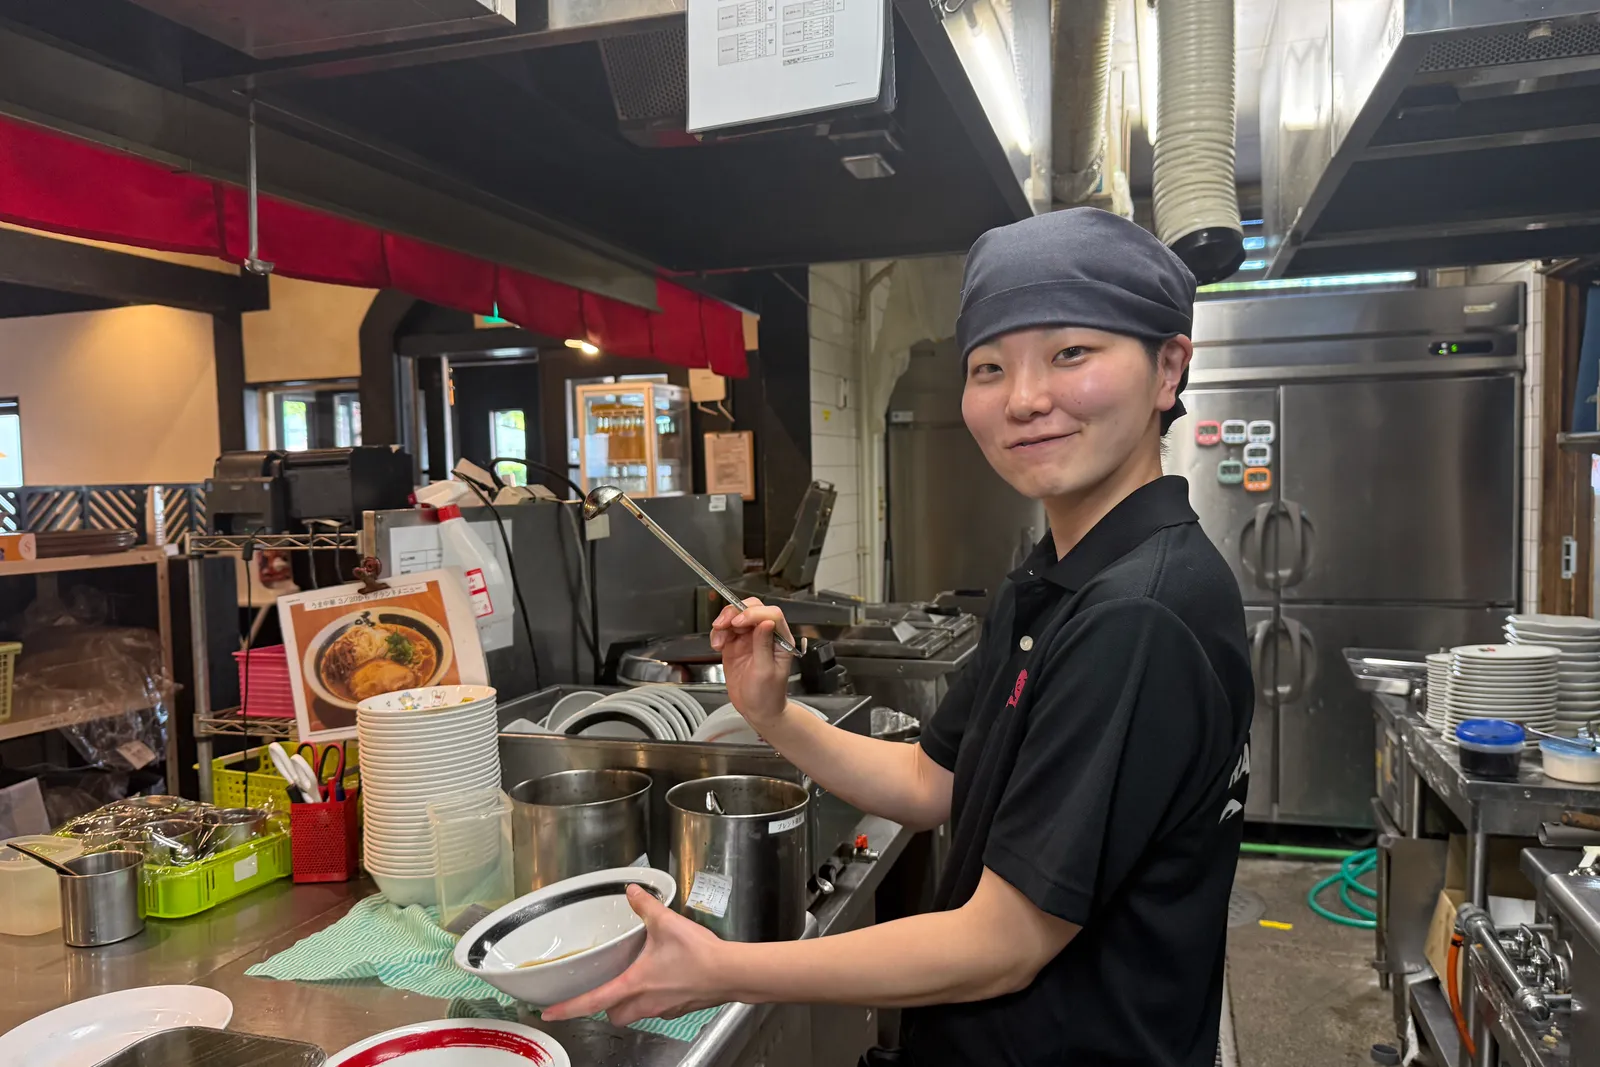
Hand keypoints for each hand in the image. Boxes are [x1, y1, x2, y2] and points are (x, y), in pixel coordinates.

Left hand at [542, 884, 730, 1025]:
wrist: (730, 973)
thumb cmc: (700, 955)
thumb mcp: (667, 923)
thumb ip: (646, 907)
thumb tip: (632, 892)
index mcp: (634, 983)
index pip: (593, 1001)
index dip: (568, 1009)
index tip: (550, 1013)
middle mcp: (645, 1001)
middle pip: (614, 1015)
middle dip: (605, 1005)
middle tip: (604, 987)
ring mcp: (662, 1008)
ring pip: (634, 1013)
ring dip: (629, 1002)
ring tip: (635, 979)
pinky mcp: (678, 1008)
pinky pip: (656, 1008)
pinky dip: (653, 997)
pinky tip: (663, 978)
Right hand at [709, 598, 793, 726]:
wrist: (757, 711)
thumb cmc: (768, 695)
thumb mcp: (766, 672)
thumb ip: (764, 646)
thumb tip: (766, 622)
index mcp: (781, 640)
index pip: (771, 615)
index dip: (753, 614)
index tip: (738, 623)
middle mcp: (766, 635)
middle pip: (752, 609)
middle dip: (734, 613)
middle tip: (723, 625)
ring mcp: (750, 639)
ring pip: (736, 617)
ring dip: (723, 624)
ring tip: (718, 641)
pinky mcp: (735, 645)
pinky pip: (725, 630)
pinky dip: (717, 633)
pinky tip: (717, 646)